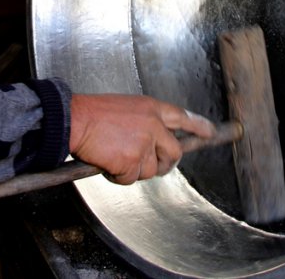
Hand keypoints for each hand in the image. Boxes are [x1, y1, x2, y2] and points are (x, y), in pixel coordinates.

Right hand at [68, 93, 214, 184]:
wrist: (74, 119)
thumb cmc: (92, 113)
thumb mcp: (126, 106)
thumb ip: (145, 121)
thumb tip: (152, 140)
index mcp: (151, 108)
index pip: (183, 117)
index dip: (198, 126)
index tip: (209, 132)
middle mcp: (153, 125)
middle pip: (173, 153)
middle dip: (164, 164)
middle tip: (152, 166)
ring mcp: (144, 144)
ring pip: (150, 170)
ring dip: (133, 169)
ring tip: (114, 155)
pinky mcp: (132, 161)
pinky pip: (130, 178)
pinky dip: (118, 176)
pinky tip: (107, 162)